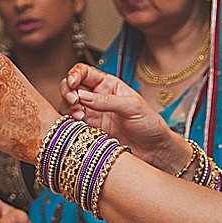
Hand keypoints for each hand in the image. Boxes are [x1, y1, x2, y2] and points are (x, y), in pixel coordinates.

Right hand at [61, 64, 189, 172]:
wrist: (154, 150)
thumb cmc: (149, 124)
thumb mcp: (132, 106)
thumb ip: (106, 100)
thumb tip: (82, 95)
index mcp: (108, 85)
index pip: (84, 72)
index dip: (74, 74)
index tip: (73, 84)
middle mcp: (96, 97)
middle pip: (70, 87)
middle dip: (67, 91)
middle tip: (74, 101)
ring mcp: (91, 114)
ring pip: (67, 105)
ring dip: (68, 108)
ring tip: (79, 116)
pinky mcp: (88, 130)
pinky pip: (71, 123)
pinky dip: (69, 122)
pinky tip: (79, 125)